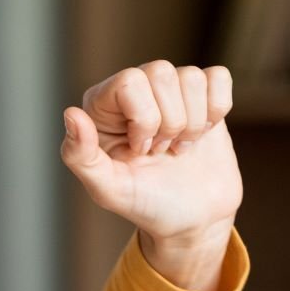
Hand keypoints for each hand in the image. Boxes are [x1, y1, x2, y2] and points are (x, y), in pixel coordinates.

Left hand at [62, 62, 242, 289]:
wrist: (190, 218)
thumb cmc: (144, 202)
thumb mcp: (107, 188)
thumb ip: (81, 155)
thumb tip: (70, 114)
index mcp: (101, 107)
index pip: (129, 81)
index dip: (143, 118)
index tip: (140, 150)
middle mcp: (134, 90)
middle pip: (161, 72)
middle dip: (169, 122)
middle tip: (160, 151)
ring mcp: (169, 90)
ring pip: (190, 77)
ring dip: (192, 123)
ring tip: (177, 147)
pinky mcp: (203, 94)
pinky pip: (218, 76)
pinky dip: (216, 110)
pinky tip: (202, 133)